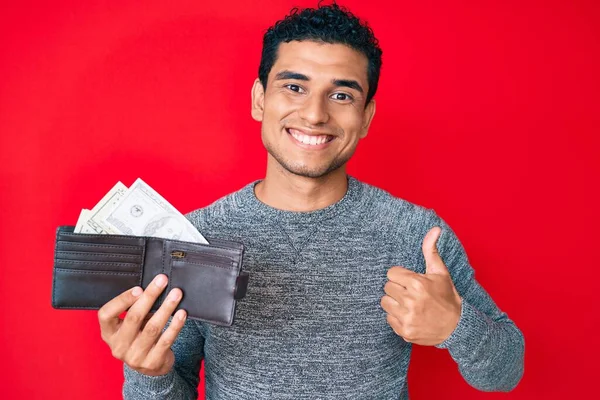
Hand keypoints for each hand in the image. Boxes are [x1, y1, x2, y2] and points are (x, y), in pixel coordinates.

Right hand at [98, 274, 186, 375]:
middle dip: (150, 296)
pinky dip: (175, 325)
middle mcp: (119, 346)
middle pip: (133, 317)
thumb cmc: (139, 336)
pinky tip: (182, 313)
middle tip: (162, 280)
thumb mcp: (131, 325)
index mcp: (109, 333)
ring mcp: (135, 356)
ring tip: (176, 294)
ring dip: (166, 308)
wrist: (150, 367)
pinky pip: (166, 340)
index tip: (139, 288)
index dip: (122, 300)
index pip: (106, 314)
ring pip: (152, 328)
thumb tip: (154, 286)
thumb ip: (136, 309)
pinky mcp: (152, 362)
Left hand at [380, 227, 461, 345]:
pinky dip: (397, 317)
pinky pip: (388, 319)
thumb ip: (431, 250)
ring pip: (385, 303)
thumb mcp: (440, 272)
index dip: (400, 276)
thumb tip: (435, 229)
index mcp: (417, 284)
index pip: (391, 273)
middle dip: (398, 288)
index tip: (410, 281)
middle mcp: (410, 301)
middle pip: (387, 287)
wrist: (457, 327)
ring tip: (408, 304)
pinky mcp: (404, 331)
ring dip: (394, 303)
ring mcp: (407, 318)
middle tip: (411, 293)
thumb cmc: (447, 297)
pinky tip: (410, 316)